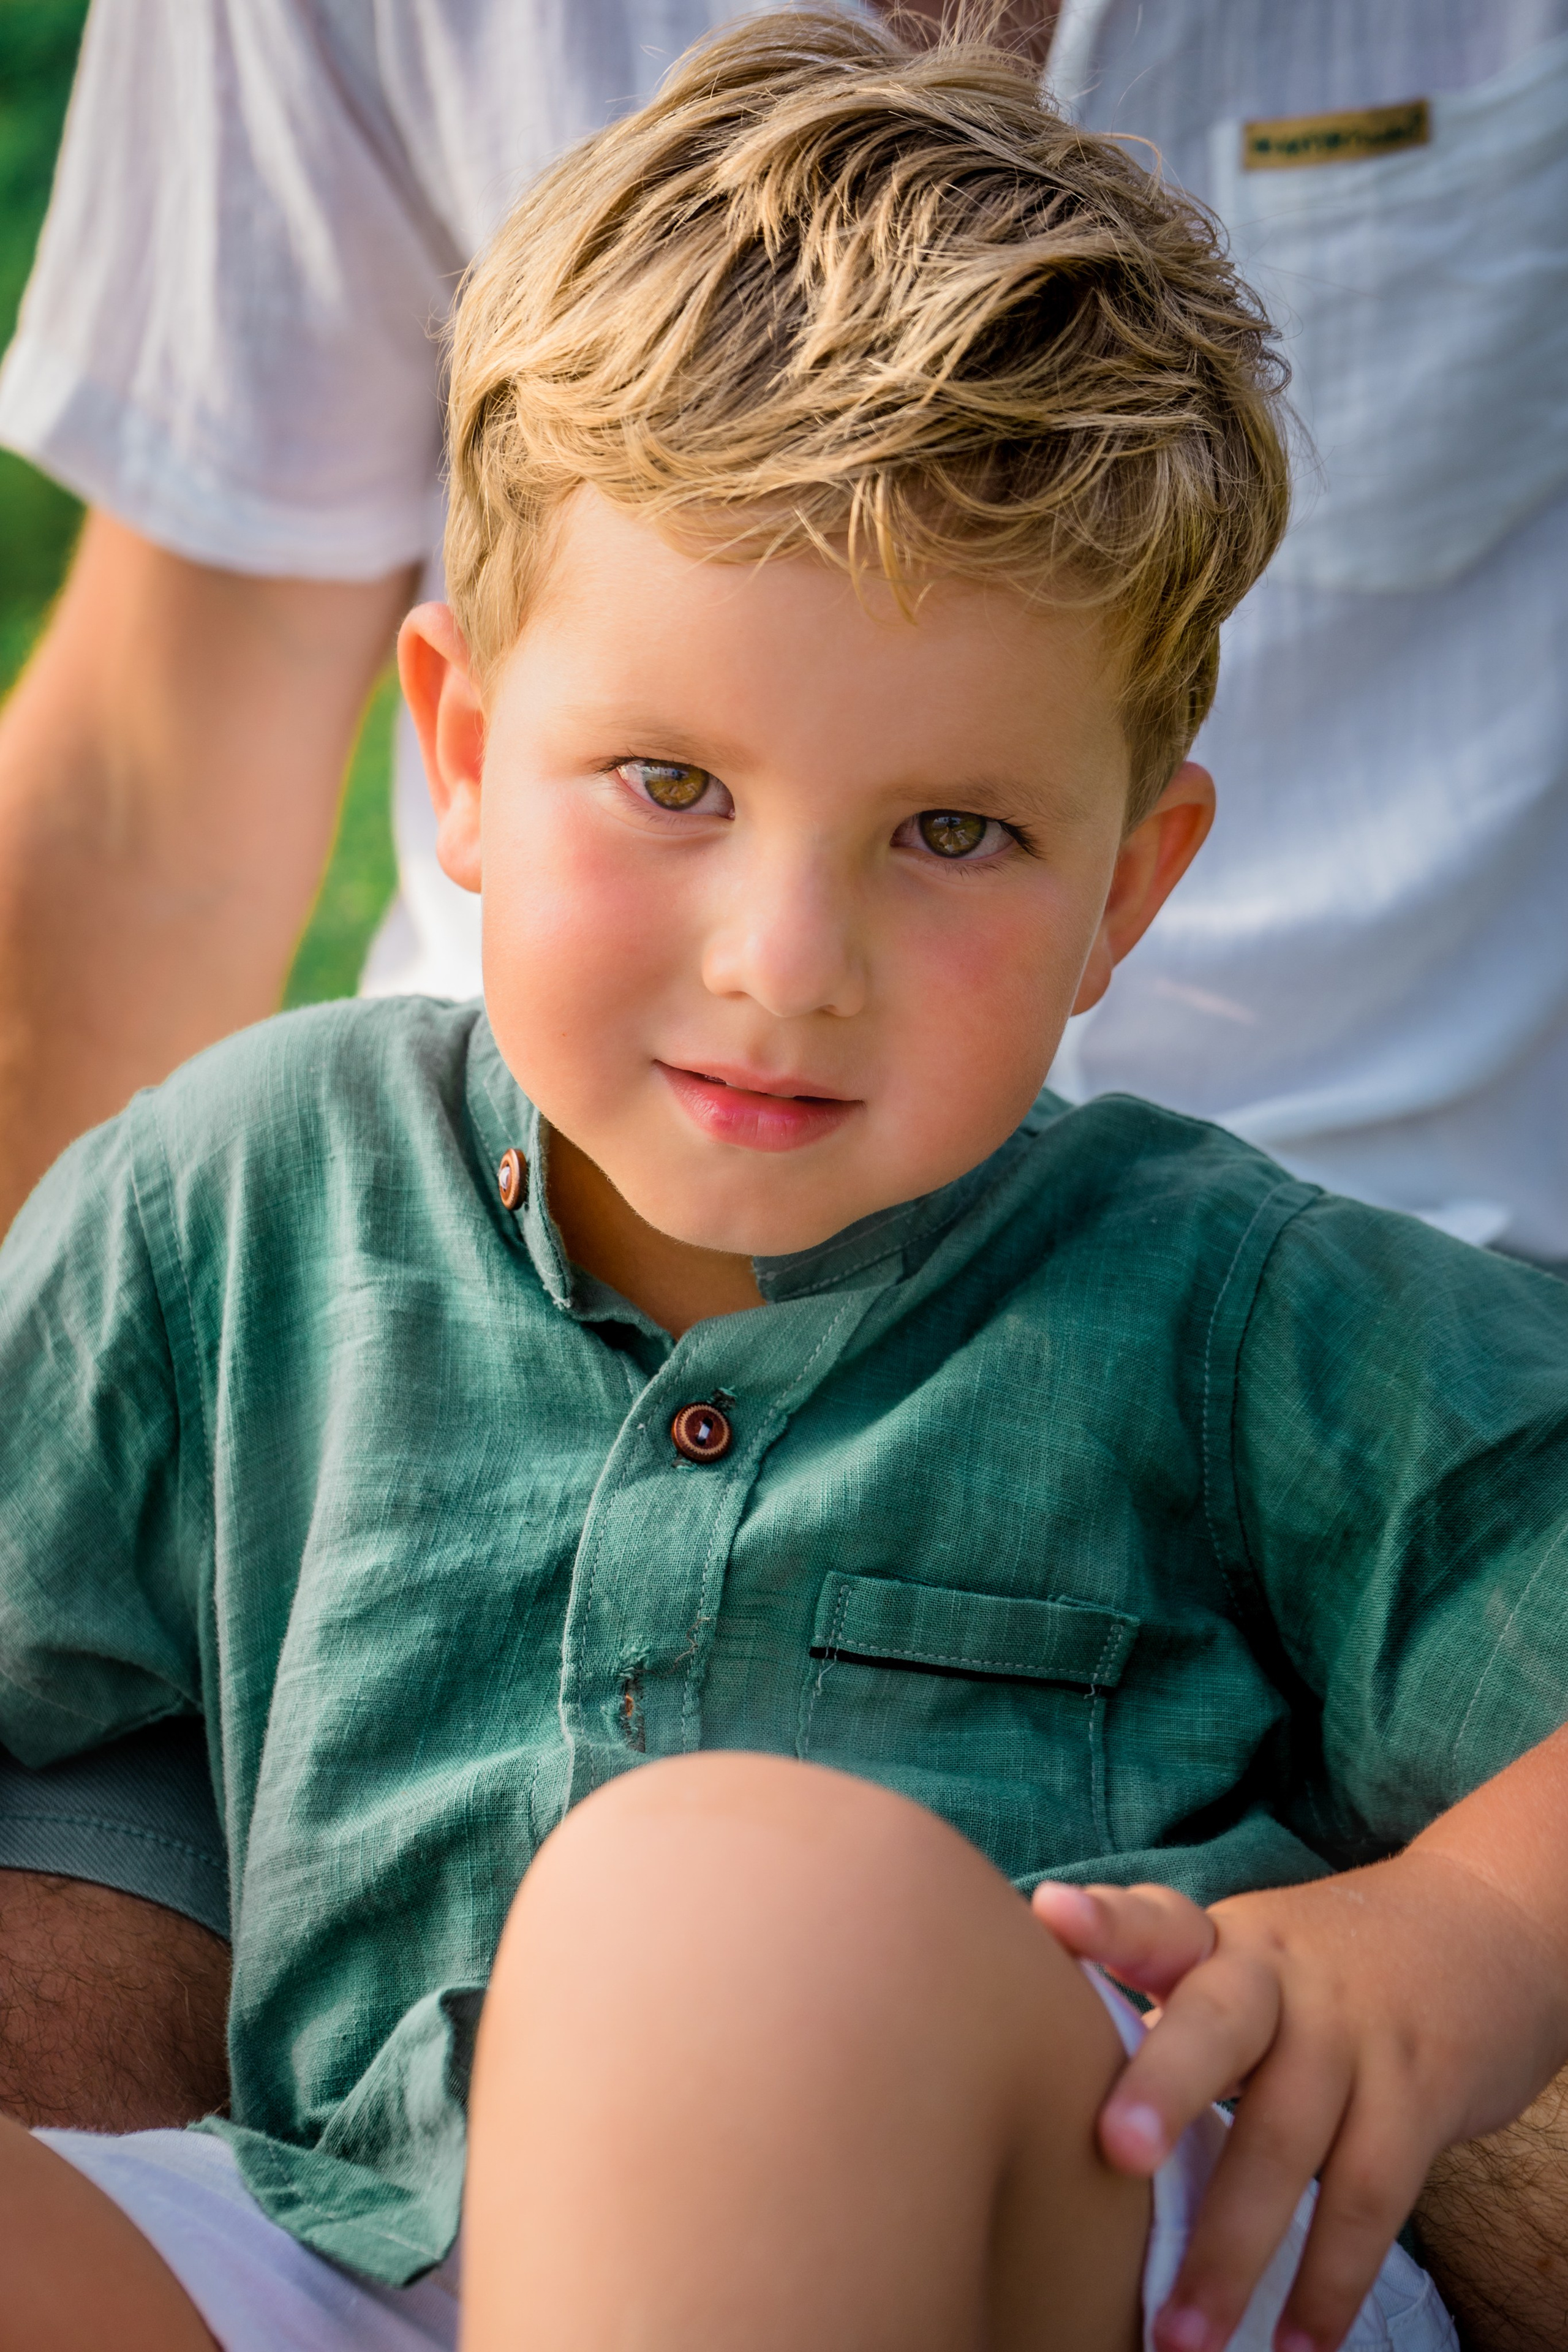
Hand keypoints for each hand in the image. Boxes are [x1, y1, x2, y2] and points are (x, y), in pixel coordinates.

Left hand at [1033, 1850, 1567, 2351]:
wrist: (1474, 1933)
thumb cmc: (1310, 1976)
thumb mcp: (1238, 1966)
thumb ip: (1158, 2019)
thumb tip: (1049, 2097)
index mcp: (1219, 1942)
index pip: (1157, 1921)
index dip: (1106, 1922)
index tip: (1051, 1916)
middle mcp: (1281, 1976)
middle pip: (1220, 2025)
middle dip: (1167, 2085)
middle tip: (1117, 2151)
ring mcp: (1354, 2034)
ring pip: (1290, 2139)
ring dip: (1234, 2247)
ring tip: (1180, 2338)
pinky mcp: (1418, 2095)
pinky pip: (1373, 2195)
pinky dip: (1331, 2279)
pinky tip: (1295, 2343)